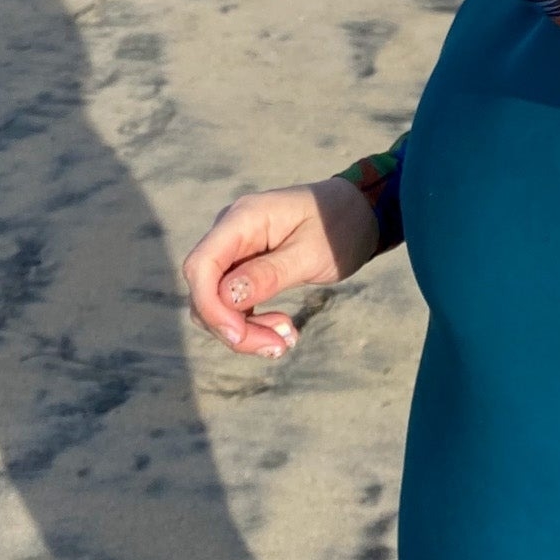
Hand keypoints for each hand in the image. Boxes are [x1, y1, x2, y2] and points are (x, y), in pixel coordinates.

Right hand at [181, 177, 380, 358]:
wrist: (358, 213)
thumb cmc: (339, 226)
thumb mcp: (311, 253)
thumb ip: (269, 273)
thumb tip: (225, 298)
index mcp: (244, 218)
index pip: (201, 266)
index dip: (210, 306)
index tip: (240, 335)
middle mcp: (231, 231)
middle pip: (205, 290)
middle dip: (233, 327)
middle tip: (278, 345)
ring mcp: (235, 248)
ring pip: (217, 302)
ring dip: (244, 330)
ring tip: (287, 339)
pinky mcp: (244, 266)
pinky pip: (233, 303)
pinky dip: (252, 323)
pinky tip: (283, 332)